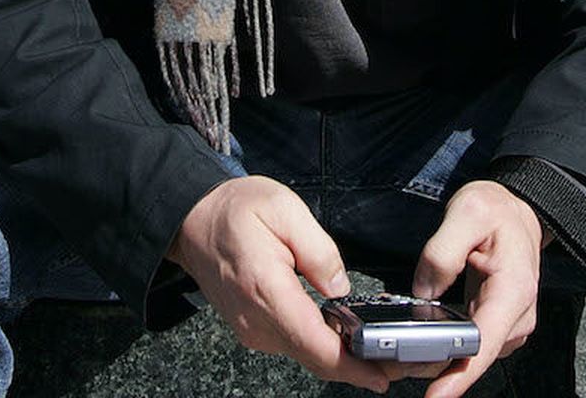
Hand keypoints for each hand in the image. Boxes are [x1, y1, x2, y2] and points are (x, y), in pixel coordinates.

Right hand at [168, 176, 390, 392]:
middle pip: (313, 358)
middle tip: (393, 364)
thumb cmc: (234, 210)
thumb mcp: (285, 210)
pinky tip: (341, 336)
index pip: (313, 343)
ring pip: (303, 354)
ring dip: (338, 357)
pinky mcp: (251, 328)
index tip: (380, 375)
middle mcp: (255, 318)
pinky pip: (291, 344)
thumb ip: (320, 252)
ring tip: (374, 349)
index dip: (351, 365)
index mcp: (265, 288)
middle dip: (355, 367)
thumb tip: (342, 289)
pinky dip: (318, 346)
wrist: (192, 220)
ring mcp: (251, 328)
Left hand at [405, 180, 543, 397]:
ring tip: (398, 356)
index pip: (487, 343)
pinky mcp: (497, 325)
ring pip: (472, 355)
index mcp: (513, 289)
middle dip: (436, 367)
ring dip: (439, 360)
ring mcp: (509, 323)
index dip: (460, 374)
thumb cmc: (496, 210)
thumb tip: (422, 293)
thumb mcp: (467, 212)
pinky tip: (420, 344)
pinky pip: (471, 346)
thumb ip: (442, 252)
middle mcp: (517, 314)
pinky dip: (446, 348)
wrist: (515, 209)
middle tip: (390, 365)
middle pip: (475, 356)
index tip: (435, 396)